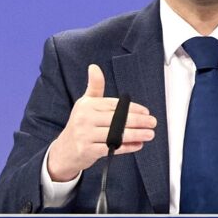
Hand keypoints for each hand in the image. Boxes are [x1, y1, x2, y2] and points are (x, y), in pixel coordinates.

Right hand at [46, 63, 154, 183]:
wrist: (64, 150)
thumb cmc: (80, 124)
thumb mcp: (85, 103)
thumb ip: (95, 86)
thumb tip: (94, 67)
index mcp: (87, 105)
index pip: (114, 105)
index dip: (133, 108)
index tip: (146, 112)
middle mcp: (85, 119)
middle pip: (117, 120)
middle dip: (138, 121)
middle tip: (152, 122)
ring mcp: (85, 136)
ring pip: (116, 135)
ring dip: (136, 134)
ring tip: (150, 134)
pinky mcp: (88, 151)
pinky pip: (112, 149)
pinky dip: (127, 147)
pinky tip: (138, 145)